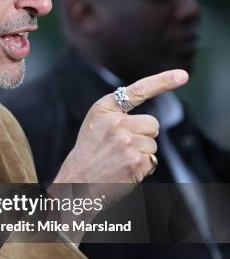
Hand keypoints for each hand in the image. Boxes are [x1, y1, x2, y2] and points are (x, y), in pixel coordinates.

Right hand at [54, 69, 188, 185]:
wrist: (75, 183)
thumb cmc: (88, 155)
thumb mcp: (95, 125)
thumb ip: (117, 116)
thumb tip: (151, 125)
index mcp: (104, 109)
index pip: (138, 90)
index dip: (163, 81)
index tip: (183, 75)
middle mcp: (115, 123)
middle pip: (153, 124)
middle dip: (144, 137)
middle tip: (121, 149)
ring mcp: (126, 142)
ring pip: (153, 145)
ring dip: (142, 155)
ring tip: (119, 161)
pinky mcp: (134, 161)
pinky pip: (152, 161)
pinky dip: (142, 169)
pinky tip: (124, 172)